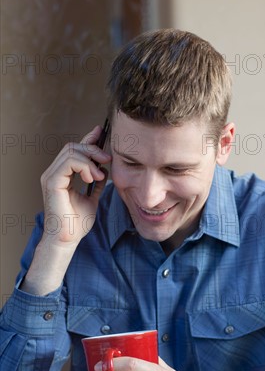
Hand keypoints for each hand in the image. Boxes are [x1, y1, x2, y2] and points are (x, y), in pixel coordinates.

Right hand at [20, 125, 111, 295]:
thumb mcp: (91, 198)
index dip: (88, 139)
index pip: (75, 151)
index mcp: (62, 175)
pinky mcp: (52, 182)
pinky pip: (68, 162)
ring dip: (90, 159)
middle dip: (93, 149)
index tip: (102, 132)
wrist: (68, 239)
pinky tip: (92, 177)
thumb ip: (95, 184)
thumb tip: (104, 171)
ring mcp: (51, 176)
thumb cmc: (77, 223)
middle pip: (73, 147)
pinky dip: (84, 166)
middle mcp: (54, 173)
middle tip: (108, 159)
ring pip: (71, 151)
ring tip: (100, 174)